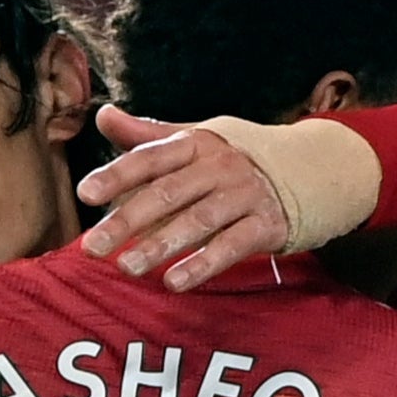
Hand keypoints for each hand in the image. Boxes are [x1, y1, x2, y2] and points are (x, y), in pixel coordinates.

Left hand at [77, 105, 290, 290]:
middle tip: (92, 248)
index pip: (150, 158)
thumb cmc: (235, 162)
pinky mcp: (266, 225)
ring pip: (198, 221)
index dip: (116, 175)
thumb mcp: (194, 141)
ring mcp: (245, 195)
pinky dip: (203, 264)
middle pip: (168, 193)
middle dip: (127, 221)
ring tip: (127, 267)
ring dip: (161, 245)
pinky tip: (174, 282)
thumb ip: (146, 136)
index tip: (85, 194)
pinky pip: (231, 246)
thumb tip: (102, 114)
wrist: (311, 171)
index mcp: (196, 143)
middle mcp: (219, 165)